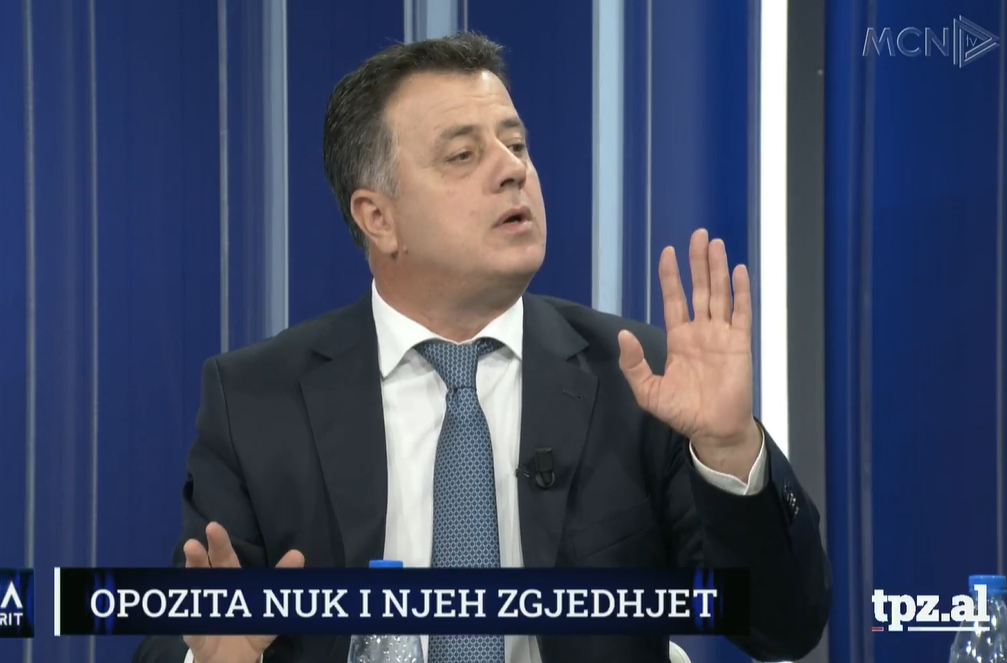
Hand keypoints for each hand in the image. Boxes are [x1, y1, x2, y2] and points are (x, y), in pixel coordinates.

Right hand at [184, 522, 303, 662]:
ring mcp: (201, 612)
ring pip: (194, 594)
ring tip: (187, 566)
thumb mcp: (267, 602)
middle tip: (192, 542)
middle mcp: (213, 592)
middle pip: (204, 572)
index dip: (219, 544)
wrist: (235, 660)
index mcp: (230, 582)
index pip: (224, 559)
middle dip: (197, 556)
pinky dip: (189, 616)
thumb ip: (281, 579)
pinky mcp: (197, 635)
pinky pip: (192, 627)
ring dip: (190, 582)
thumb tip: (298, 554)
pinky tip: (188, 606)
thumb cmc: (249, 625)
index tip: (213, 526)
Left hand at [618, 229, 760, 478]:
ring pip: (719, 294)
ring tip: (716, 244)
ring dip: (718, 269)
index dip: (671, 276)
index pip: (674, 299)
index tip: (668, 252)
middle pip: (699, 288)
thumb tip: (623, 335)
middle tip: (699, 234)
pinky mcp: (740, 343)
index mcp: (679, 338)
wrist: (713, 430)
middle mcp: (701, 331)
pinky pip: (741, 313)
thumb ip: (634, 364)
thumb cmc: (682, 412)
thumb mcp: (649, 391)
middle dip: (698, 262)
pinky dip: (741, 292)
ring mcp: (722, 335)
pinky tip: (739, 271)